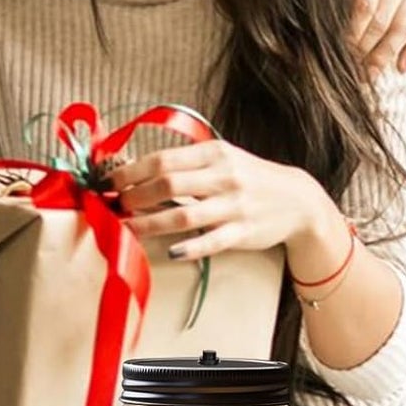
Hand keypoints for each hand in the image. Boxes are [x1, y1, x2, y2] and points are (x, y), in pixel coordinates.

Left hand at [106, 139, 327, 261]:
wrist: (298, 201)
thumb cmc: (250, 178)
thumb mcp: (222, 158)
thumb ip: (186, 163)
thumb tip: (134, 168)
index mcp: (214, 153)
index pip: (163, 159)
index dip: (130, 171)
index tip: (107, 182)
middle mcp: (224, 176)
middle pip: (168, 184)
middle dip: (134, 196)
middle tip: (111, 206)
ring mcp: (234, 206)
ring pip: (184, 215)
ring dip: (149, 224)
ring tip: (125, 229)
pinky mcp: (243, 232)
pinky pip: (211, 241)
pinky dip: (189, 247)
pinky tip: (169, 252)